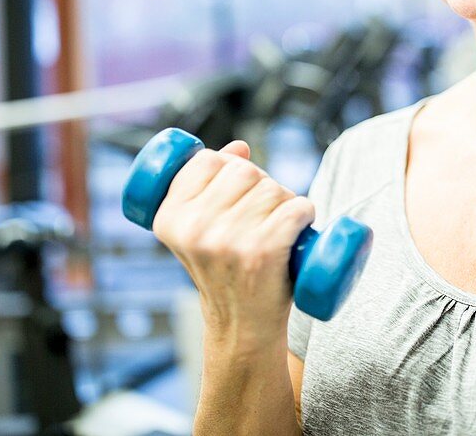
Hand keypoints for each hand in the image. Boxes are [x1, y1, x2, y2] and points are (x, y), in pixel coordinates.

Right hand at [151, 139, 315, 351]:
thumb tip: (240, 147)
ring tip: (277, 230)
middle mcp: (194, 229)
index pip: (208, 161)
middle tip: (262, 217)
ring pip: (274, 189)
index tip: (235, 195)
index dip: (231, 169)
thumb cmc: (225, 272)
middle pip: (245, 171)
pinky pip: (296, 207)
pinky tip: (300, 229)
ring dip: (285, 203)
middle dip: (262, 186)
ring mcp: (228, 241)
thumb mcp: (202, 231)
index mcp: (170, 218)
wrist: (241, 328)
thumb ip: (211, 185)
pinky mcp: (262, 252)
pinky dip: (305, 214)